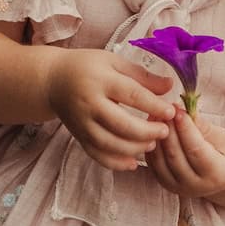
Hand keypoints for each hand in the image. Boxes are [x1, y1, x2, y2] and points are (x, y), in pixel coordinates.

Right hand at [46, 50, 177, 170]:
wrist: (53, 81)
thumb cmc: (88, 67)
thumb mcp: (114, 62)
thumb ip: (142, 76)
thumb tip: (170, 86)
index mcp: (101, 80)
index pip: (132, 95)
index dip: (154, 105)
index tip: (171, 112)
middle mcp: (89, 103)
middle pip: (121, 124)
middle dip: (147, 132)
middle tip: (164, 131)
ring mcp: (82, 123)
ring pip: (110, 144)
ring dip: (134, 148)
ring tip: (151, 144)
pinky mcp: (78, 136)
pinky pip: (97, 155)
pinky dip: (115, 163)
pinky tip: (133, 163)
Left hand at [145, 109, 224, 196]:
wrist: (220, 176)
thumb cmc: (224, 152)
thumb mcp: (222, 137)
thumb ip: (202, 126)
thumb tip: (182, 110)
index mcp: (216, 174)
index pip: (196, 150)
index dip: (185, 129)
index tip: (178, 110)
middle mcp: (195, 186)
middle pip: (175, 155)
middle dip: (168, 129)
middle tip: (164, 109)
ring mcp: (177, 187)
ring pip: (160, 160)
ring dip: (157, 135)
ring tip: (157, 115)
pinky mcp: (164, 183)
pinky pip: (153, 163)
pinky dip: (151, 144)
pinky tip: (153, 128)